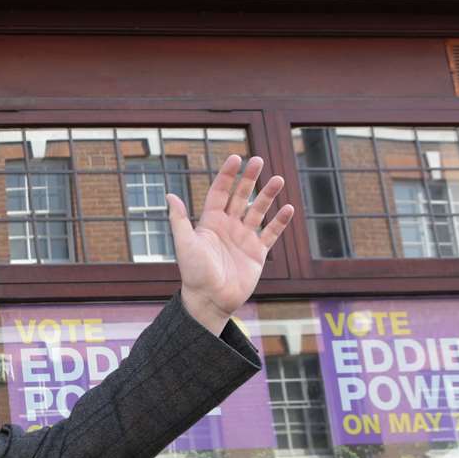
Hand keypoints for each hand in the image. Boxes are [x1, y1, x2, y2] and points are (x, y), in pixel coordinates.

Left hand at [168, 155, 293, 333]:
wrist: (210, 300)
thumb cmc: (194, 272)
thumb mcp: (185, 244)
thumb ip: (179, 220)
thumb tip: (170, 195)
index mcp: (210, 222)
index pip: (219, 192)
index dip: (227, 175)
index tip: (236, 157)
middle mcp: (227, 227)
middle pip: (240, 197)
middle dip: (249, 179)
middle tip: (259, 160)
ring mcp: (243, 238)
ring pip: (258, 211)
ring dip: (268, 196)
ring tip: (278, 179)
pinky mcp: (257, 253)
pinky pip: (271, 233)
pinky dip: (280, 222)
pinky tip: (289, 208)